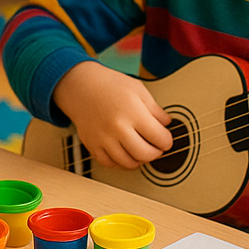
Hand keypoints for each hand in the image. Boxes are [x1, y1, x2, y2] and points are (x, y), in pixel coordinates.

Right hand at [52, 61, 171, 168]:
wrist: (81, 86)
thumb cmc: (109, 85)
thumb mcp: (138, 90)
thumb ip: (156, 109)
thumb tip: (166, 124)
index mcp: (133, 112)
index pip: (160, 138)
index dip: (167, 140)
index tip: (165, 138)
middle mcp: (118, 128)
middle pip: (146, 154)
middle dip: (155, 153)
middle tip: (156, 147)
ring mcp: (104, 138)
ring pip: (128, 163)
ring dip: (139, 159)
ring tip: (140, 149)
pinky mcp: (92, 145)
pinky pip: (110, 163)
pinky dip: (120, 161)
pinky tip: (124, 151)